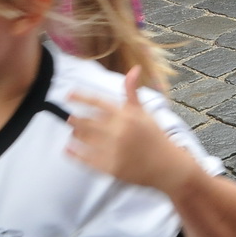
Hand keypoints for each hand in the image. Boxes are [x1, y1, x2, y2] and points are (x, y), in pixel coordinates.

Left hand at [67, 68, 196, 194]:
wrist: (167, 166)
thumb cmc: (155, 137)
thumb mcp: (145, 112)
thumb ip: (133, 92)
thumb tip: (134, 68)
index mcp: (127, 115)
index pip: (98, 102)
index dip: (81, 97)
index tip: (68, 95)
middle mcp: (119, 131)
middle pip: (86, 121)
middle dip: (75, 119)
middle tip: (70, 118)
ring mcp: (114, 150)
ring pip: (84, 139)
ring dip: (75, 134)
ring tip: (74, 132)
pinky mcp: (110, 167)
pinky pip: (85, 159)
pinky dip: (74, 153)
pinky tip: (68, 149)